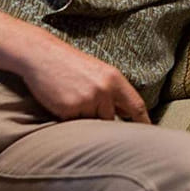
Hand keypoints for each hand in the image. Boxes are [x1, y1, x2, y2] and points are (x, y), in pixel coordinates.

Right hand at [17, 38, 150, 124]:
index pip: (136, 106)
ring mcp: (87, 100)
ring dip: (82, 117)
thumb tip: (127, 114)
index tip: (148, 136)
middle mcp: (104, 90)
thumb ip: (113, 92)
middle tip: (83, 101)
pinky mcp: (69, 109)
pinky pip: (73, 124)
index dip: (144, 122)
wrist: (40, 54)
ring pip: (91, 123)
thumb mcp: (97, 72)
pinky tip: (60, 100)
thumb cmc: (69, 64)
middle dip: (98, 117)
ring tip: (70, 96)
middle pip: (110, 120)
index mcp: (114, 79)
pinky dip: (67, 117)